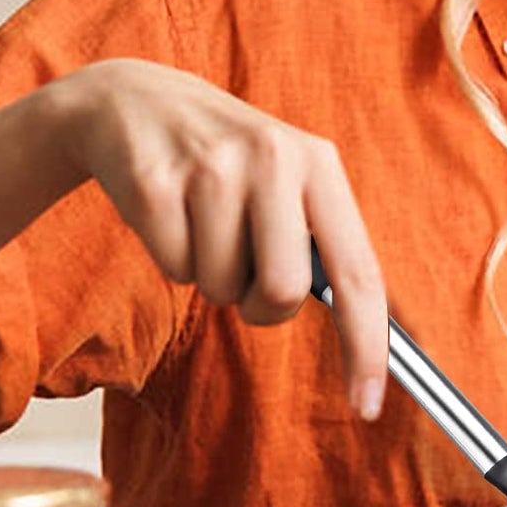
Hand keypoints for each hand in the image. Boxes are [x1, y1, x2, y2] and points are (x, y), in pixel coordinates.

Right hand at [53, 58, 388, 417]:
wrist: (137, 101)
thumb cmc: (230, 163)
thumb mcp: (288, 178)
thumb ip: (324, 243)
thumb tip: (369, 332)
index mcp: (320, 164)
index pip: (359, 272)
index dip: (367, 344)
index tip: (367, 405)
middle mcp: (274, 158)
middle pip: (283, 293)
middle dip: (259, 305)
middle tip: (243, 270)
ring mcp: (211, 168)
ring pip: (220, 288)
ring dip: (211, 276)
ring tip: (205, 223)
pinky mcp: (155, 182)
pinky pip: (173, 268)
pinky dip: (173, 259)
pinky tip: (172, 213)